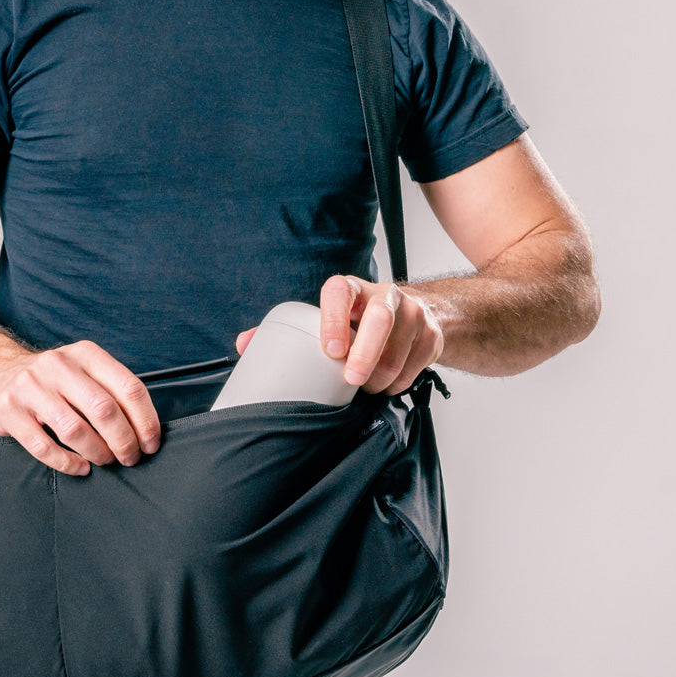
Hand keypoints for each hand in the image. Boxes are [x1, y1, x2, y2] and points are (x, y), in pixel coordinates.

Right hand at [0, 341, 160, 475]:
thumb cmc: (51, 379)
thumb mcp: (82, 370)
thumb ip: (110, 390)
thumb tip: (146, 429)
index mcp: (85, 354)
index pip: (128, 387)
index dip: (145, 420)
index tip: (151, 443)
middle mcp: (58, 365)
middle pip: (104, 409)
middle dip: (124, 441)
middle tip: (130, 457)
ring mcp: (30, 387)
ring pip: (74, 429)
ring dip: (98, 452)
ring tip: (105, 460)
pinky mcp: (9, 410)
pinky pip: (43, 446)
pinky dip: (67, 462)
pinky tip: (80, 466)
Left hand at [235, 275, 443, 394]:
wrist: (412, 316)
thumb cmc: (356, 322)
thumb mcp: (326, 319)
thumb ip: (285, 332)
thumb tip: (243, 345)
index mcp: (350, 289)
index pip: (339, 293)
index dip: (333, 320)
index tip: (329, 350)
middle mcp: (383, 294)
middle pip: (380, 318)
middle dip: (366, 353)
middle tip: (351, 380)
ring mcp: (412, 313)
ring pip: (399, 347)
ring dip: (381, 375)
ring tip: (365, 387)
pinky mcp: (431, 334)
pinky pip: (416, 364)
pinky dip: (399, 382)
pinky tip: (386, 386)